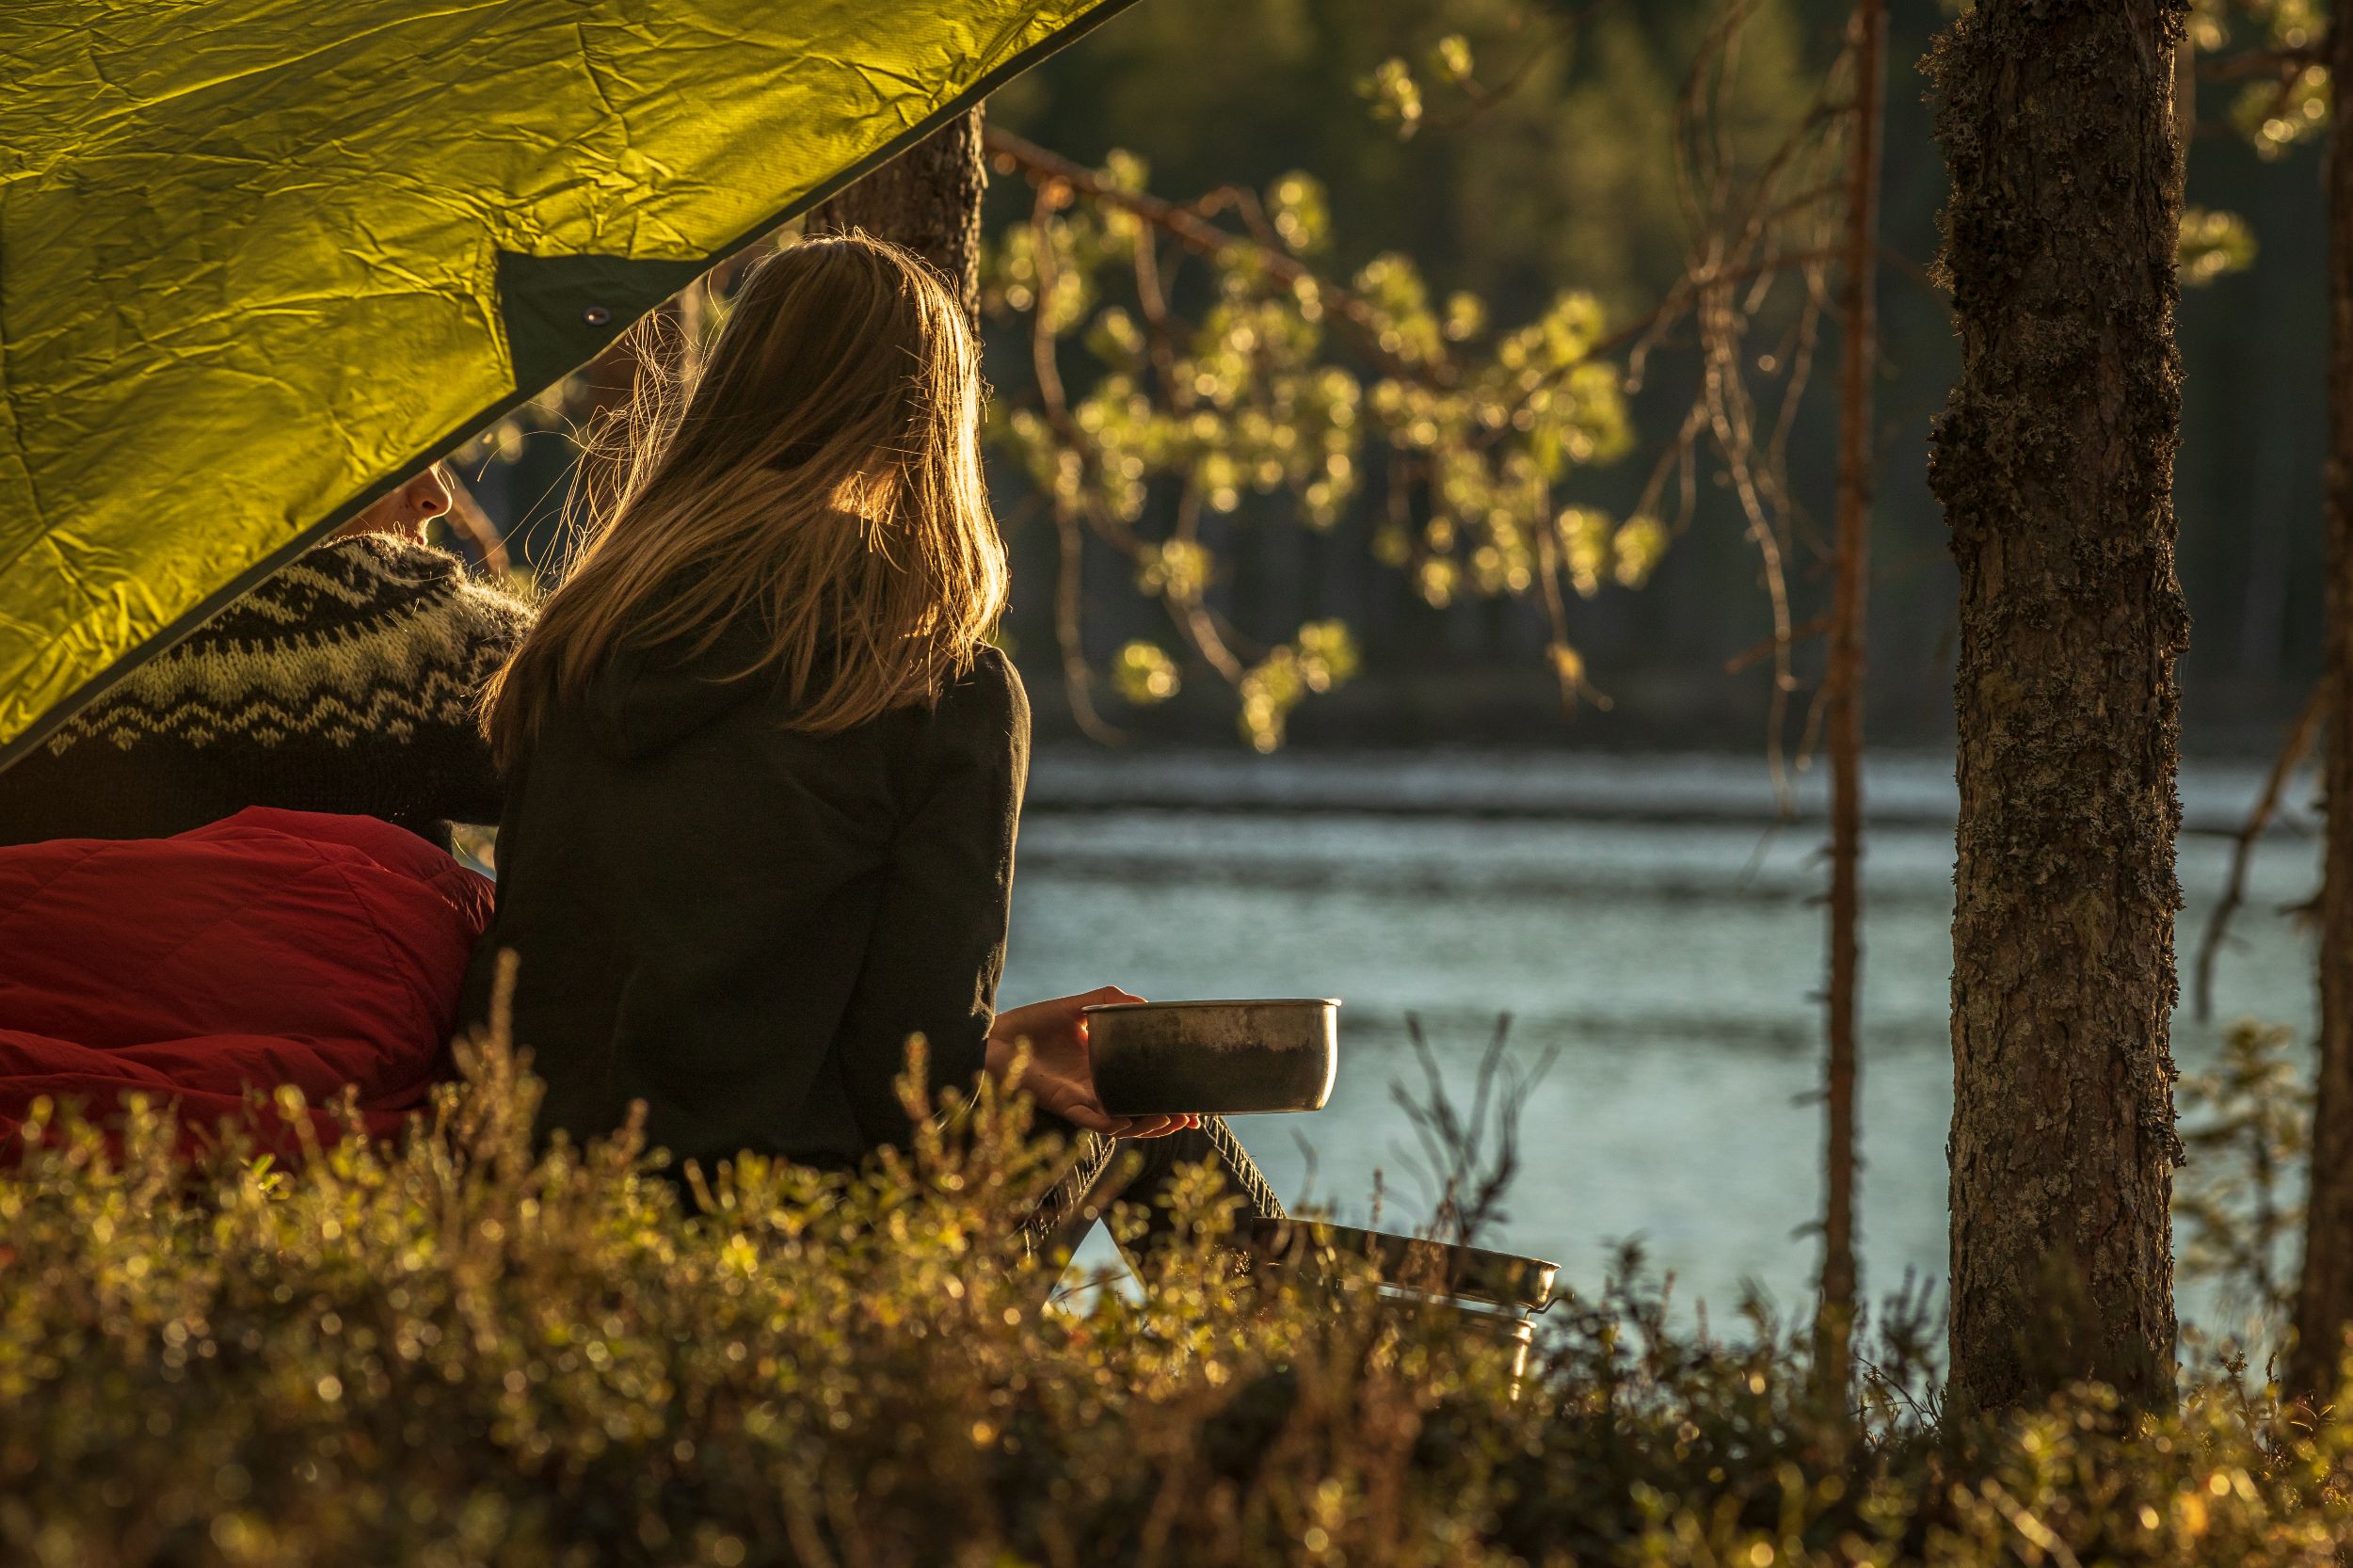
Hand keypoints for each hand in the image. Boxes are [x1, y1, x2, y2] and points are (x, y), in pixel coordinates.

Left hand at [986, 986, 1198, 1139]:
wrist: (996, 1035)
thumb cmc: (1034, 1022)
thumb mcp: (1080, 1007)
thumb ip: (1109, 1002)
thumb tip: (1144, 1004)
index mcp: (1105, 1069)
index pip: (1145, 1088)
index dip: (1171, 1098)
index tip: (1199, 1103)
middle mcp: (1098, 1089)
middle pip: (1140, 1112)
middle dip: (1168, 1118)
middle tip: (1193, 1116)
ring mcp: (1082, 1099)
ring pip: (1121, 1123)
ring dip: (1147, 1125)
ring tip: (1171, 1119)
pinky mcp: (1064, 1103)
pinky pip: (1092, 1121)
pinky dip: (1112, 1124)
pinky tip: (1130, 1122)